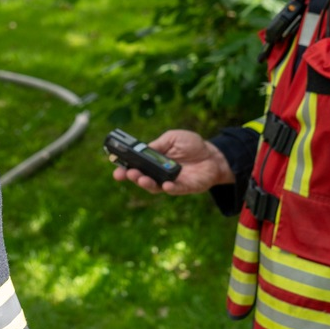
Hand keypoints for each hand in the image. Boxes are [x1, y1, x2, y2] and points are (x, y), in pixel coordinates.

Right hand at [111, 129, 233, 194]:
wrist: (214, 155)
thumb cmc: (192, 145)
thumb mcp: (173, 137)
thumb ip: (159, 144)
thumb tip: (144, 149)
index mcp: (154, 161)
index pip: (136, 165)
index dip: (125, 166)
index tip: (115, 166)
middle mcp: (160, 173)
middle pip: (142, 178)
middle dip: (131, 176)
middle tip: (125, 173)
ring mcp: (171, 182)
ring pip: (155, 187)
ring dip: (146, 184)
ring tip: (140, 178)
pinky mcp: (185, 187)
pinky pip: (176, 190)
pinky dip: (170, 189)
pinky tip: (166, 186)